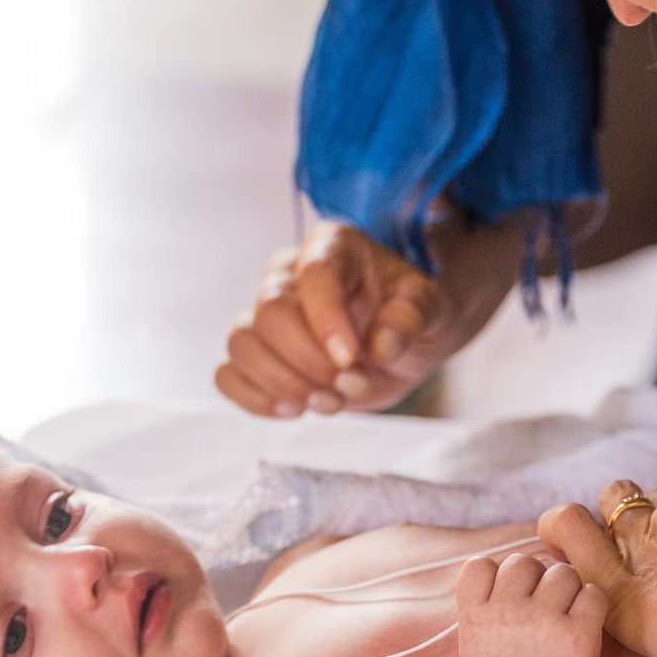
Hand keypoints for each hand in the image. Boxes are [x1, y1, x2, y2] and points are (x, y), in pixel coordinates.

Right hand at [216, 221, 449, 417]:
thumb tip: (382, 348)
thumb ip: (411, 318)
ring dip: (283, 383)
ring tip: (329, 403)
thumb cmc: (410, 313)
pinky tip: (295, 409)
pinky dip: (255, 399)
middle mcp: (288, 275)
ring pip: (241, 343)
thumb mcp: (429, 307)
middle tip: (350, 386)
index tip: (351, 360)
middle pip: (269, 312)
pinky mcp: (257, 353)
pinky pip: (227, 374)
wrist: (400, 341)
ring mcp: (265, 314)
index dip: (326, 320)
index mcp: (332, 248)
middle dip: (309, 361)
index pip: (314, 274)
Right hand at [455, 552, 606, 656]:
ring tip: (562, 617)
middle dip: (535, 580)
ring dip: (567, 590)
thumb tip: (501, 560)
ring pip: (562, 572)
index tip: (508, 601)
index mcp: (475, 619)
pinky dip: (592, 605)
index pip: (479, 565)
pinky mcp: (579, 638)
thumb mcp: (475, 643)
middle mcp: (506, 618)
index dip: (497, 577)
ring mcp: (543, 626)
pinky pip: (593, 593)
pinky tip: (583, 625)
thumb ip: (481, 603)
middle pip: (524, 562)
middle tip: (541, 610)